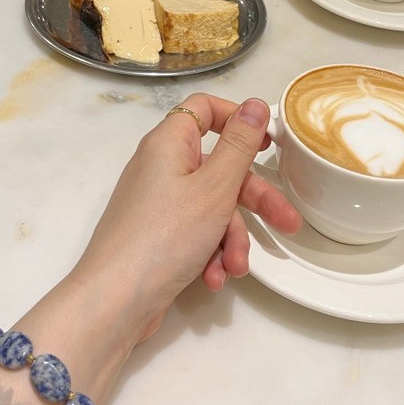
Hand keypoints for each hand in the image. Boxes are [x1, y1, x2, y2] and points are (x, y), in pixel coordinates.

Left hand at [0, 94, 300, 404]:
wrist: (115, 301)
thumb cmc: (167, 234)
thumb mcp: (215, 187)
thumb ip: (240, 145)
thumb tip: (256, 103)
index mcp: (168, 143)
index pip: (202, 109)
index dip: (237, 119)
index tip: (269, 142)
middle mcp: (160, 168)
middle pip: (218, 169)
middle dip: (253, 201)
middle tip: (288, 224)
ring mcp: (157, 205)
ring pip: (211, 209)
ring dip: (230, 239)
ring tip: (236, 268)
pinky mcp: (157, 238)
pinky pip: (194, 235)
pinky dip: (209, 255)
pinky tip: (214, 279)